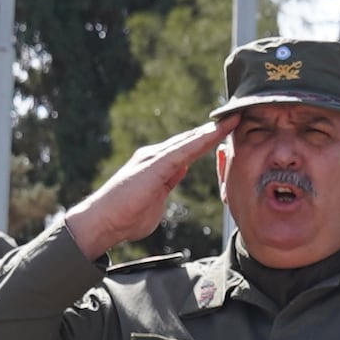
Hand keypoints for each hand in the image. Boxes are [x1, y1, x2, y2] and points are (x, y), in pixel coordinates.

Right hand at [61, 124, 226, 260]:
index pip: (187, 149)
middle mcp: (155, 157)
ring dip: (212, 130)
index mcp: (157, 166)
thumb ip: (167, 186)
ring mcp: (153, 159)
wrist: (102, 223)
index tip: (227, 131)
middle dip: (213, 129)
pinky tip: (216, 132)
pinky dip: (201, 140)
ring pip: (188, 141)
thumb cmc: (125, 218)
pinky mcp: (154, 165)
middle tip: (237, 116)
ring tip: (233, 119)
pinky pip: (183, 150)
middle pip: (190, 140)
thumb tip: (178, 174)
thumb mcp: (155, 200)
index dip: (207, 139)